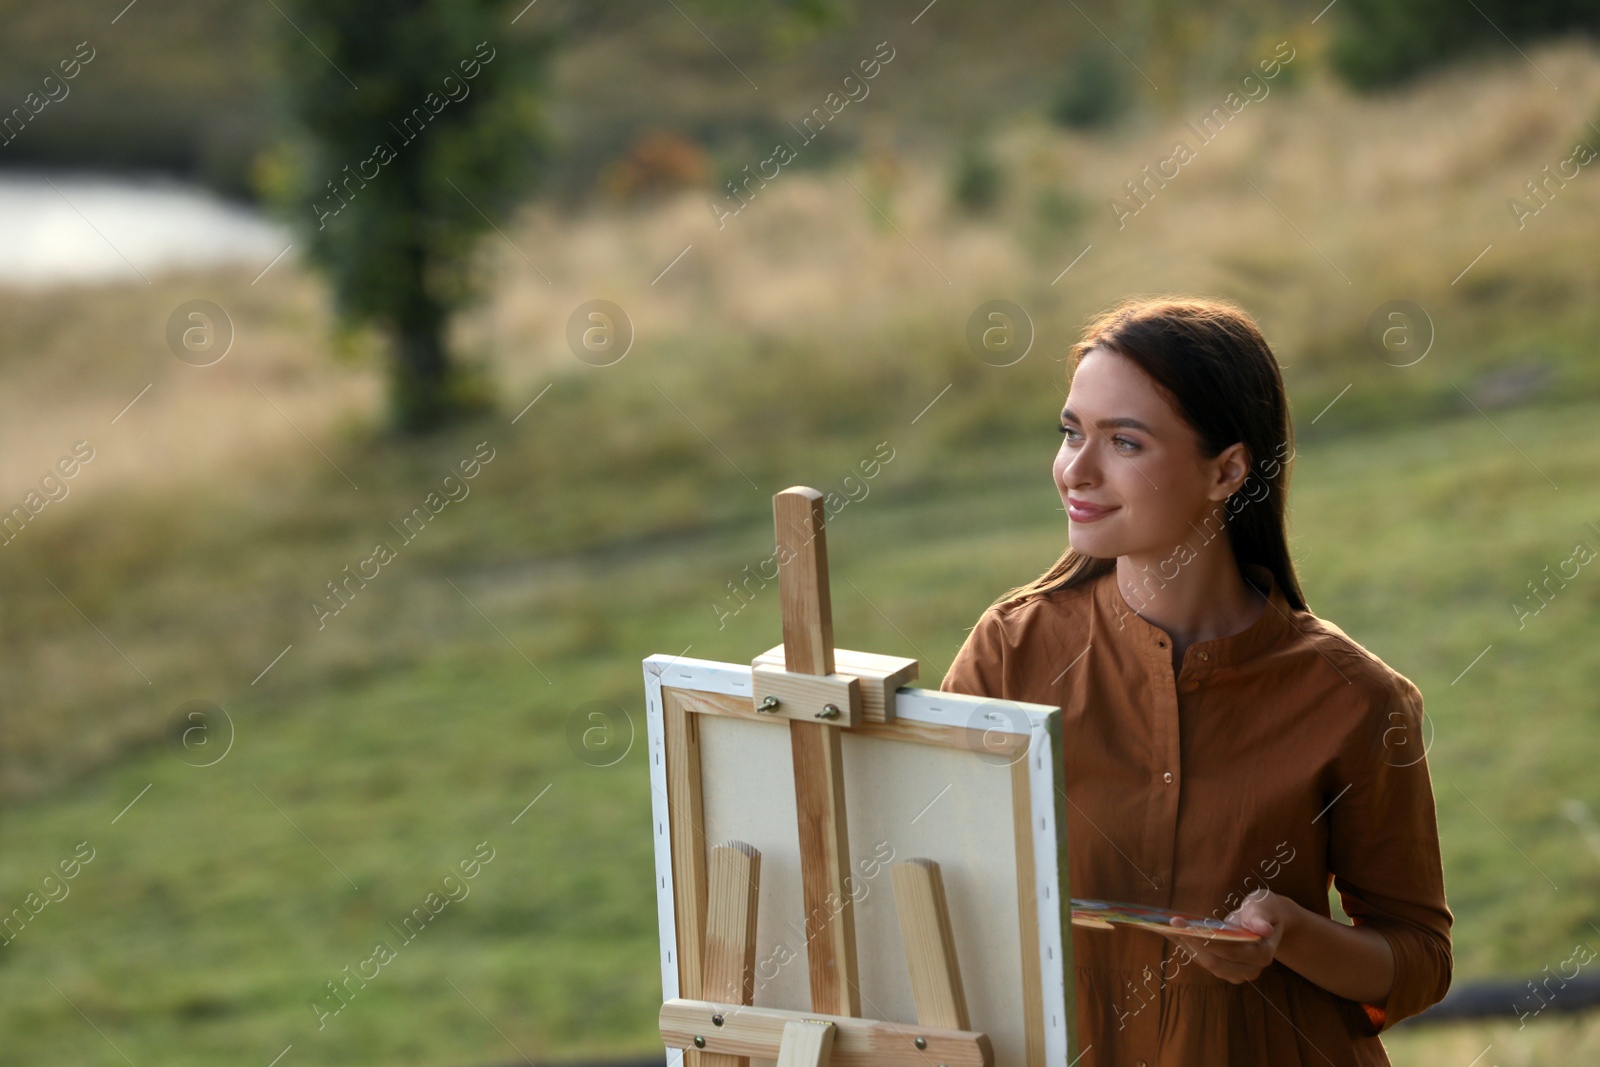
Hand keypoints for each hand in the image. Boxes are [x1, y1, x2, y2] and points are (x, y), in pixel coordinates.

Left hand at [1156, 889, 1298, 983]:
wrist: (1269, 921)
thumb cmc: (1265, 910)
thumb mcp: (1265, 905)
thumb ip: (1261, 916)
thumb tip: (1263, 929)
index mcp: (1262, 953)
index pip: (1231, 950)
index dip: (1206, 939)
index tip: (1185, 925)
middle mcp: (1251, 968)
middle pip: (1215, 962)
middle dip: (1192, 943)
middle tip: (1172, 925)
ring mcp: (1238, 973)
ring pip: (1207, 964)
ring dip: (1187, 946)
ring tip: (1168, 928)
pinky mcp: (1227, 971)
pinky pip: (1205, 961)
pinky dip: (1189, 948)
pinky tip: (1175, 934)